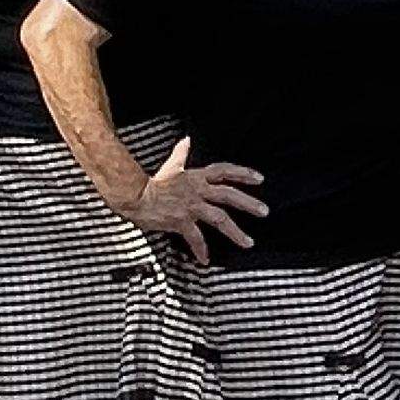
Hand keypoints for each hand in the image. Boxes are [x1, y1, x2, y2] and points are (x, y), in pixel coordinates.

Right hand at [123, 139, 265, 260]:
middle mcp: (197, 190)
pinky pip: (196, 237)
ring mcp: (190, 206)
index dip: (243, 174)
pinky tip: (206, 260)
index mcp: (196, 177)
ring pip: (219, 218)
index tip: (259, 179)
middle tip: (264, 211)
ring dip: (235, 232)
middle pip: (228, 195)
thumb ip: (181, 154)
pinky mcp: (181, 221)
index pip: (224, 172)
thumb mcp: (171, 167)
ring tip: (249, 242)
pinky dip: (201, 249)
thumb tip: (187, 140)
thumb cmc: (152, 183)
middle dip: (248, 203)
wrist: (134, 195)